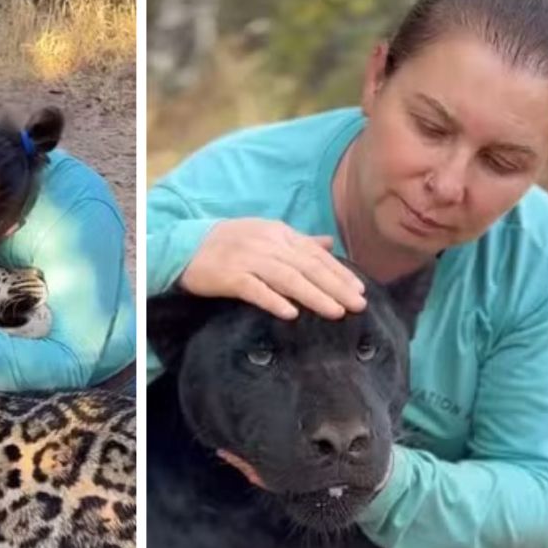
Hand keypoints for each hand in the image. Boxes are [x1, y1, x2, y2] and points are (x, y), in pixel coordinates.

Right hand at [179, 218, 366, 319]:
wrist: (187, 247)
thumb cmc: (231, 244)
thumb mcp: (266, 235)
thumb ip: (298, 242)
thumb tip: (329, 244)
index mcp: (279, 233)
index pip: (316, 254)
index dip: (339, 272)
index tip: (360, 290)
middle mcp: (267, 243)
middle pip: (308, 266)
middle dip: (336, 286)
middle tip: (359, 305)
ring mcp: (247, 259)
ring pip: (288, 278)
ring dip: (314, 296)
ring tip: (336, 312)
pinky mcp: (229, 276)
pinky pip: (255, 289)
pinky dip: (274, 300)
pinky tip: (291, 314)